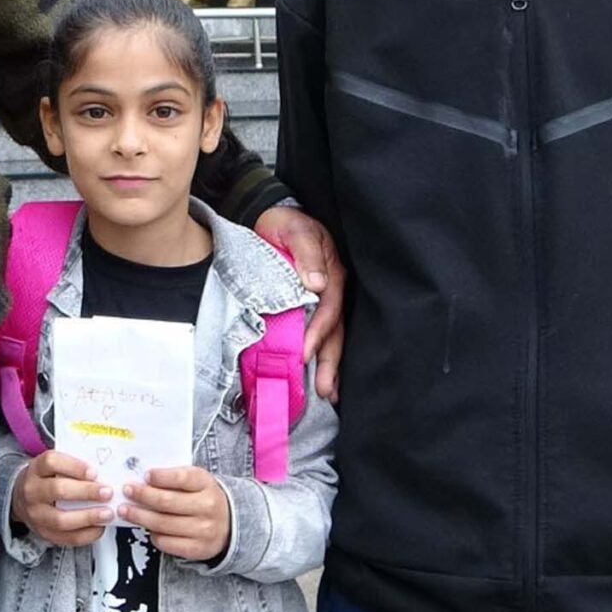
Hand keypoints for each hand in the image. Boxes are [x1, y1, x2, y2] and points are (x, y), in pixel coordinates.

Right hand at [14, 450, 112, 547]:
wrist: (20, 499)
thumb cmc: (45, 479)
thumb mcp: (52, 466)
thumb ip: (73, 467)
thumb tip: (104, 472)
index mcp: (36, 469)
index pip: (51, 462)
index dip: (74, 467)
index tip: (94, 472)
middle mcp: (32, 491)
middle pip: (58, 490)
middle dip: (86, 492)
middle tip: (107, 492)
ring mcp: (36, 515)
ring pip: (61, 519)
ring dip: (88, 517)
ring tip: (107, 513)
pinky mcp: (43, 533)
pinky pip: (66, 538)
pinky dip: (86, 534)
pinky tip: (99, 527)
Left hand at [120, 467, 230, 562]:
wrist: (230, 524)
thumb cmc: (204, 498)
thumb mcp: (197, 481)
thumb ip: (174, 477)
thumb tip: (143, 479)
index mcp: (206, 484)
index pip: (182, 478)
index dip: (161, 477)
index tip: (145, 475)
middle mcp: (207, 507)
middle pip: (166, 502)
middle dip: (142, 496)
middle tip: (126, 491)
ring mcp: (203, 530)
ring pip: (162, 523)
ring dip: (139, 516)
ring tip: (125, 510)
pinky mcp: (197, 549)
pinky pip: (166, 542)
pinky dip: (153, 534)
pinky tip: (147, 527)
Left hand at [252, 206, 347, 400]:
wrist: (274, 218)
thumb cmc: (286, 224)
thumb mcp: (296, 230)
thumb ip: (307, 253)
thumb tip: (317, 283)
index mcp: (332, 274)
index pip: (328, 309)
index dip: (318, 332)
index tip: (304, 353)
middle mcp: (332, 291)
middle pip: (336, 331)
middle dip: (331, 361)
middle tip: (325, 390)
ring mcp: (325, 300)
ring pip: (332, 337)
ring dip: (330, 365)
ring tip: (328, 393)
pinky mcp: (314, 307)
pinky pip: (321, 334)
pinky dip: (321, 355)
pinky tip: (320, 377)